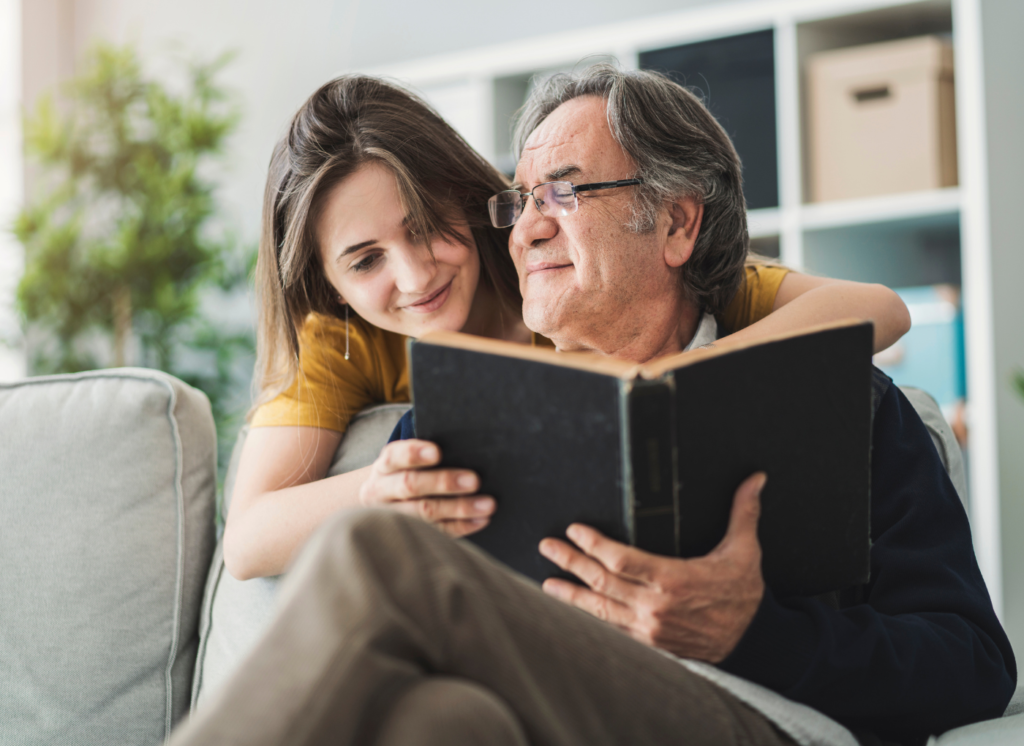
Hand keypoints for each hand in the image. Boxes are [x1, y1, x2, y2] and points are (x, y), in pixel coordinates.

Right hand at [358, 439, 494, 536]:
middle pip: (411, 486)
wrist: (378, 502)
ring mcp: (393, 516)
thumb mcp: (402, 462)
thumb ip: (425, 455)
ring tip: (487, 504)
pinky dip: (461, 526)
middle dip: (444, 482)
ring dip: (459, 508)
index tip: (437, 452)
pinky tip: (480, 520)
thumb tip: (464, 449)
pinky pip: (436, 532)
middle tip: (474, 481)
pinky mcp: (409, 534)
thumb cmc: (403, 474)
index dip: (414, 454)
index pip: (394, 457)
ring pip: (425, 513)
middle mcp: (383, 491)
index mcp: (384, 467)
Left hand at [539, 472, 766, 662]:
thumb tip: (755, 479)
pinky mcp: (648, 642)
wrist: (752, 642)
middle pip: (602, 581)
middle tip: (547, 546)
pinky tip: (573, 608)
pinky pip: (611, 628)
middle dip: (571, 561)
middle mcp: (655, 606)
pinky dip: (589, 616)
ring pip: (600, 608)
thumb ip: (744, 513)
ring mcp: (649, 627)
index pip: (622, 560)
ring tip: (547, 581)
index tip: (576, 531)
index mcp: (674, 580)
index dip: (594, 545)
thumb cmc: (743, 595)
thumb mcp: (745, 552)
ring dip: (571, 593)